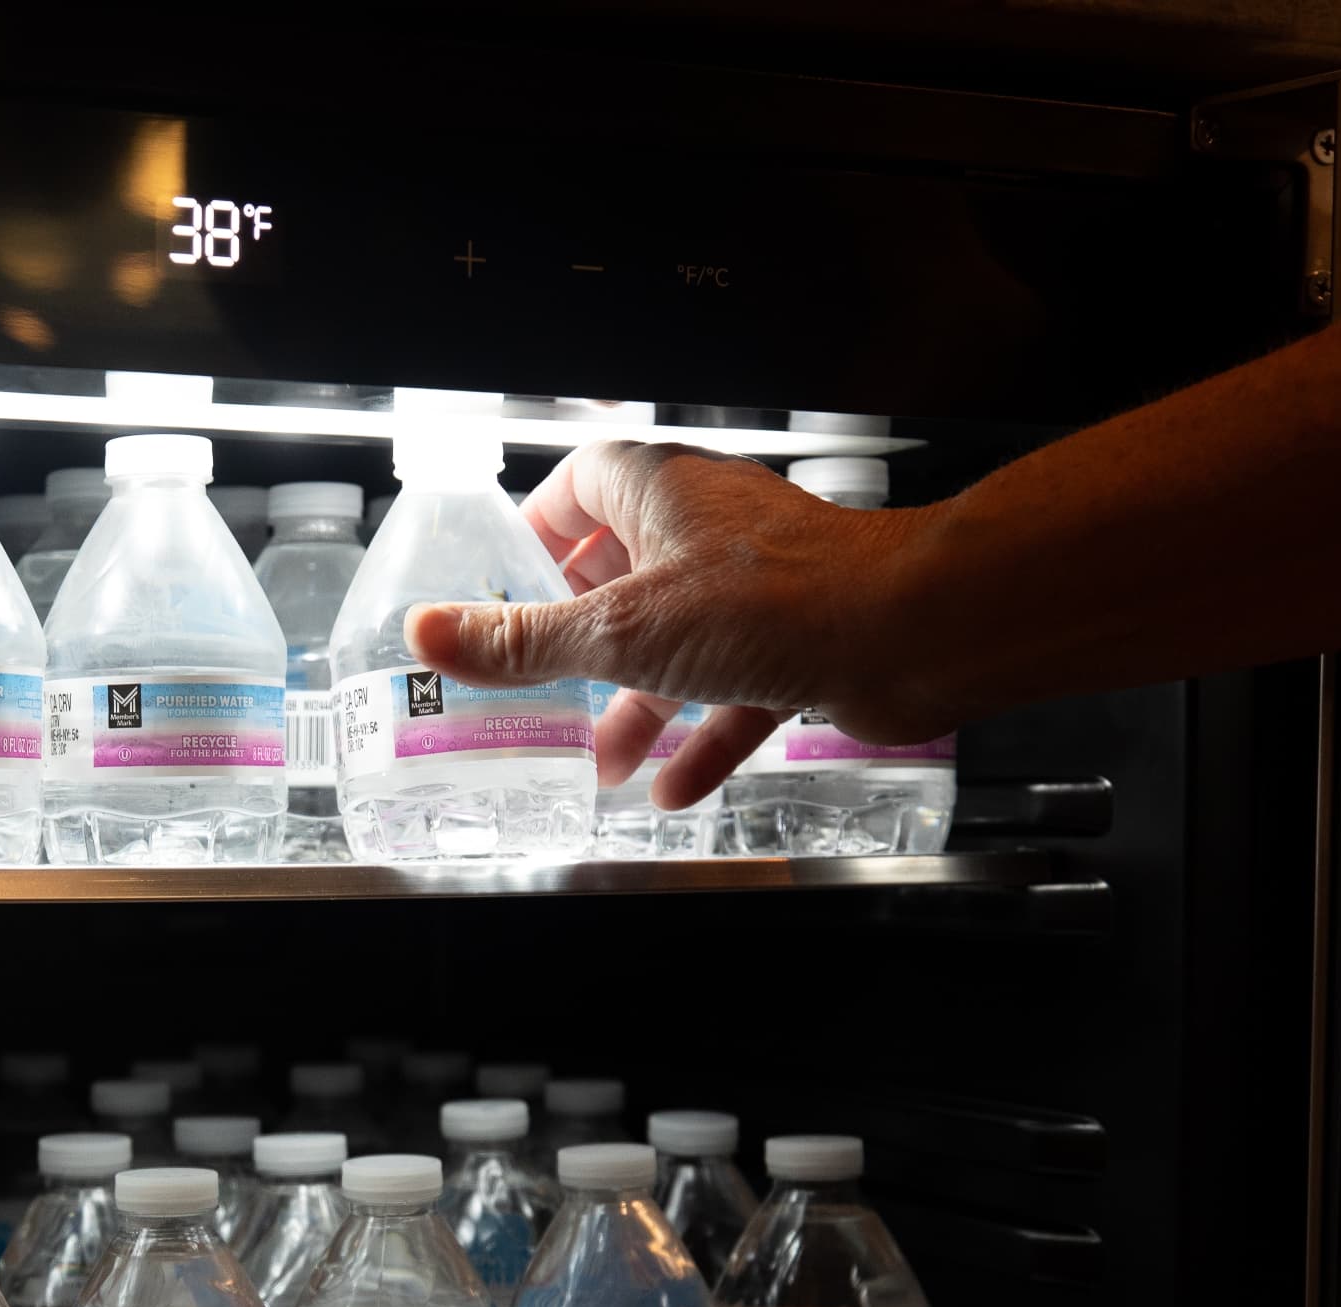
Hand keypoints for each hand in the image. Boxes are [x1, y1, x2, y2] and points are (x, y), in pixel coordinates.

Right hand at [399, 441, 945, 810]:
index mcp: (659, 492)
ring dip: (636, 703)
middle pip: (621, 574)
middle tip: (538, 684)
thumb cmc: (776, 600)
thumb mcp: (620, 630)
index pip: (577, 485)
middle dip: (579, 640)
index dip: (536, 532)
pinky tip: (672, 787)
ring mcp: (754, 587)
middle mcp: (706, 530)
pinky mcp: (795, 641)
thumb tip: (432, 633)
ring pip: (676, 644)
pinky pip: (733, 690)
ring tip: (598, 760)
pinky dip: (702, 737)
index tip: (503, 583)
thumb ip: (524, 642)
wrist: (909, 631)